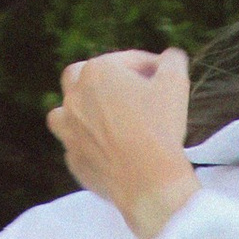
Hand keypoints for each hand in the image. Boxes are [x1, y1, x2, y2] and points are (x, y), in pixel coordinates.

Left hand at [47, 49, 197, 238]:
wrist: (148, 181)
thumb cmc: (160, 128)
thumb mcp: (175, 83)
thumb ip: (172, 61)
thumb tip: (170, 57)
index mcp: (97, 72)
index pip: (124, 61)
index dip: (146, 66)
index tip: (160, 76)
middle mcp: (75, 97)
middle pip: (78, 77)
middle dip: (98, 78)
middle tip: (120, 90)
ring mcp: (69, 130)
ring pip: (62, 113)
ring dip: (77, 112)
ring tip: (97, 119)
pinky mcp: (73, 159)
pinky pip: (74, 147)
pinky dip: (86, 145)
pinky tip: (103, 149)